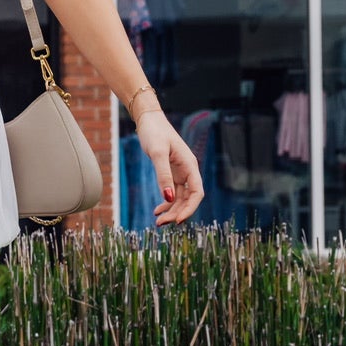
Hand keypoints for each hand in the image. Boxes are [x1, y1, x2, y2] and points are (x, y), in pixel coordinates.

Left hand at [134, 107, 203, 225]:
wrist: (149, 120)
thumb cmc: (154, 132)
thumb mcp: (157, 153)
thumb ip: (163, 175)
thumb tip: (169, 198)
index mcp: (190, 166)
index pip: (197, 193)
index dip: (190, 209)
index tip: (177, 220)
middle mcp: (188, 171)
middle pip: (188, 199)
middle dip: (177, 213)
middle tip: (161, 224)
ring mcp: (180, 173)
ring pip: (180, 198)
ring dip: (171, 210)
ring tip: (158, 222)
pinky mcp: (171, 173)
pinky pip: (172, 192)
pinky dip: (166, 202)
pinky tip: (157, 210)